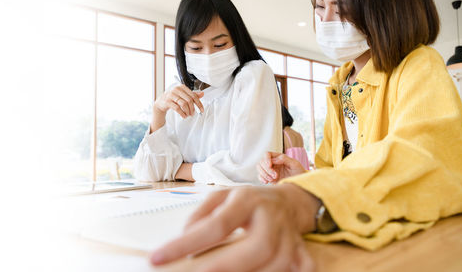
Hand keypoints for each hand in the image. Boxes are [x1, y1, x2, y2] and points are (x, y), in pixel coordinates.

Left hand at [150, 184, 319, 271]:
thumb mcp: (221, 196)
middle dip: (226, 266)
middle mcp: (271, 216)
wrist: (290, 200)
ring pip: (278, 262)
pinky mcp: (300, 249)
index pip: (216, 225)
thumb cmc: (249, 200)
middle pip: (258, 246)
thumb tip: (184, 237)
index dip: (186, 244)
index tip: (159, 258)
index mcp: (247, 199)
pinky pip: (302, 267)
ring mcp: (289, 235)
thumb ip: (201, 214)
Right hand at [154, 84, 203, 118]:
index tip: (201, 109)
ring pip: (183, 104)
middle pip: (189, 100)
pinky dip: (182, 113)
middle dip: (192, 108)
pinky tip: (184, 116)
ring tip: (188, 115)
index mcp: (182, 87)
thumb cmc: (173, 98)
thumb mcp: (183, 95)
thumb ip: (192, 94)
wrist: (161, 102)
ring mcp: (171, 95)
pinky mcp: (167, 101)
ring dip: (187, 111)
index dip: (199, 103)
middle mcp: (176, 89)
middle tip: (193, 113)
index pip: (193, 95)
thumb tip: (202, 93)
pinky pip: (177, 108)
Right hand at [257, 152, 306, 183]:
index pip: (267, 154)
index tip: (270, 165)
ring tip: (272, 179)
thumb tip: (274, 159)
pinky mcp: (269, 178)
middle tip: (275, 176)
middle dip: (266, 169)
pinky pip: (260, 176)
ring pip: (259, 168)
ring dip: (264, 174)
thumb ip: (285, 159)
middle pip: (261, 162)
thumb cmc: (299, 172)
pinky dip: (261, 178)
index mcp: (278, 157)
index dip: (266, 159)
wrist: (300, 183)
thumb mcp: (295, 164)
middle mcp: (273, 163)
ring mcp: (270, 170)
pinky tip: (267, 182)